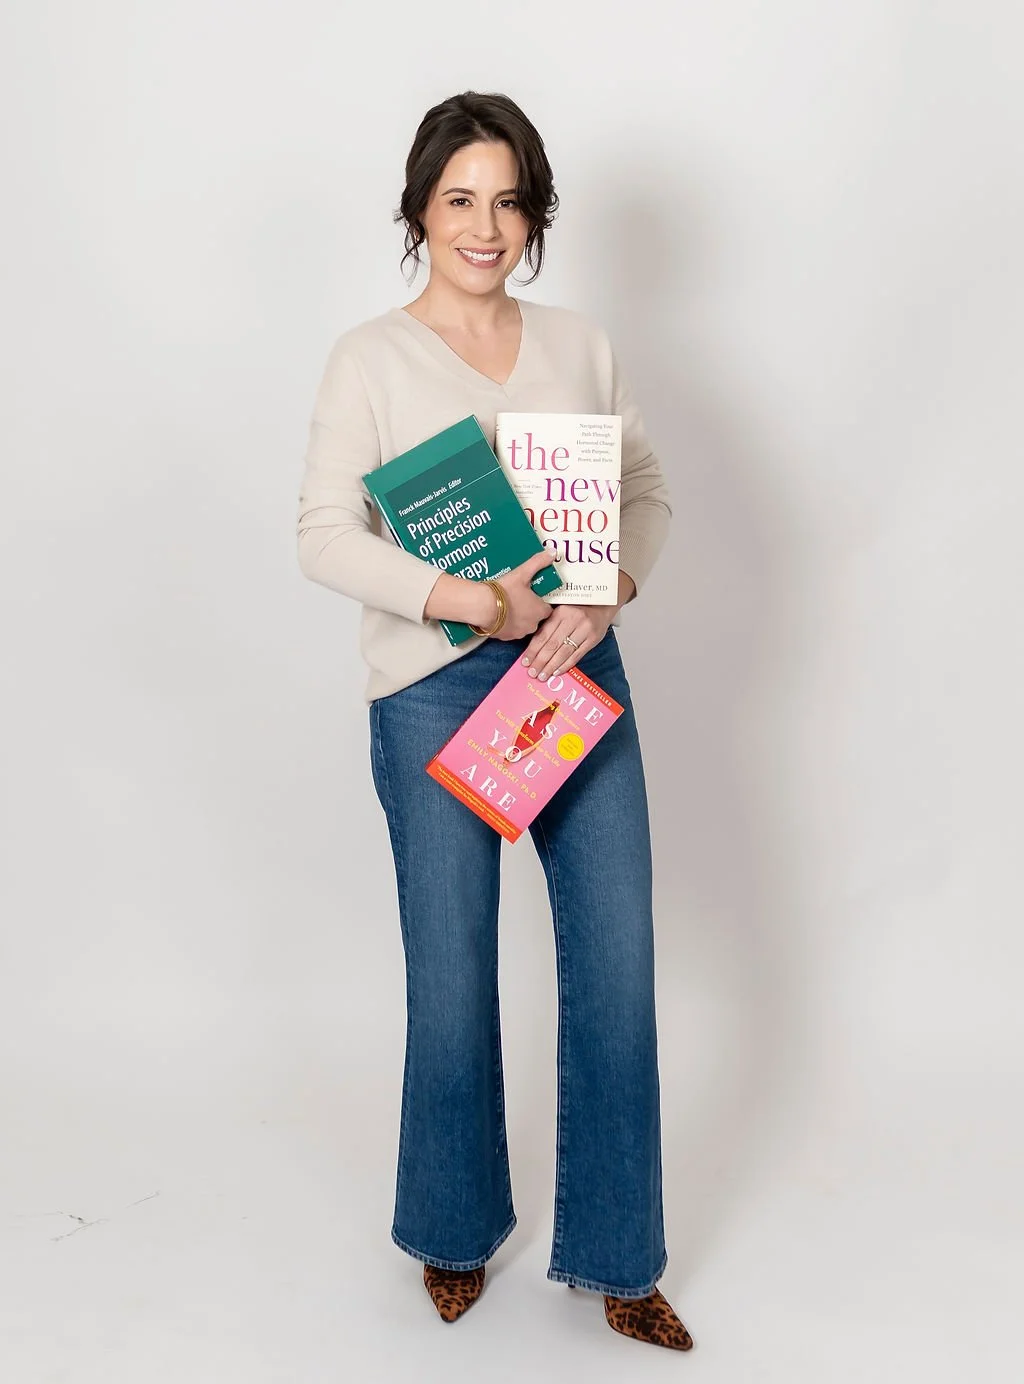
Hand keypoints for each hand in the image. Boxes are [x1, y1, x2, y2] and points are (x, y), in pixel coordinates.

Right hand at [490, 550, 557, 640]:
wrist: (482, 607)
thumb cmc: (504, 591)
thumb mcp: (522, 573)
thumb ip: (538, 562)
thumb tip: (552, 552)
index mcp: (540, 611)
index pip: (547, 609)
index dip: (541, 602)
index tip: (533, 595)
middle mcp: (532, 625)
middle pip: (535, 617)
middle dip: (529, 610)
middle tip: (519, 597)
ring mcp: (518, 633)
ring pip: (522, 625)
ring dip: (518, 617)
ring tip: (508, 604)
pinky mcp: (504, 637)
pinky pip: (509, 631)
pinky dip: (506, 624)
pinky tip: (499, 613)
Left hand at [520, 572, 635, 679]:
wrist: (603, 605)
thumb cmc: (578, 608)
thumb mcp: (562, 610)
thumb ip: (549, 624)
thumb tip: (533, 647)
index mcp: (561, 612)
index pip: (543, 634)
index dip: (533, 650)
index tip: (525, 661)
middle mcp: (572, 620)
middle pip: (552, 645)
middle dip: (540, 661)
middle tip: (532, 672)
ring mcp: (584, 630)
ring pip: (564, 652)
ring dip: (551, 666)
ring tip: (542, 676)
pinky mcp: (593, 639)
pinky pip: (577, 655)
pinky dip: (565, 665)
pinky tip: (556, 672)